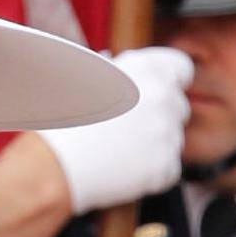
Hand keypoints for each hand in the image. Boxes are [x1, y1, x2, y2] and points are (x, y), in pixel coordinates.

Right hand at [36, 46, 193, 212]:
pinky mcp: (166, 166)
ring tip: (117, 150)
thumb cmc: (62, 117)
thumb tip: (116, 64)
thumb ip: (116, 70)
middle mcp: (163, 96)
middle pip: (179, 107)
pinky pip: (168, 169)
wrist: (54, 163)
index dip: (171, 81)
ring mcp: (167, 133)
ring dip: (154, 145)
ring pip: (173, 139)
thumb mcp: (84, 77)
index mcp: (146, 68)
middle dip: (160, 117)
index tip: (160, 92)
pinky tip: (122, 168)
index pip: (182, 68)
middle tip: (128, 128)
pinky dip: (151, 172)